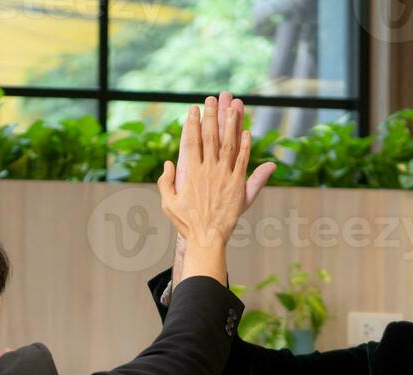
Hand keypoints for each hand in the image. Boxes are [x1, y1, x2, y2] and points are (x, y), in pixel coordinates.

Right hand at [171, 92, 274, 285]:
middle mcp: (208, 171)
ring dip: (231, 124)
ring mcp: (224, 177)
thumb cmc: (185, 223)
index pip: (192, 141)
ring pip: (229, 144)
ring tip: (233, 105)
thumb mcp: (168, 202)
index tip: (193, 108)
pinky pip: (243, 162)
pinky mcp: (237, 185)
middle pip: (211, 137)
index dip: (193, 123)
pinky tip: (246, 132)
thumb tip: (169, 162)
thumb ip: (166, 181)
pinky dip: (245, 147)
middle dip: (212, 115)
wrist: (206, 238)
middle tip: (213, 98)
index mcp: (190, 172)